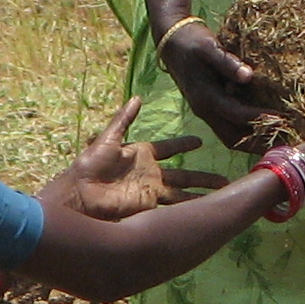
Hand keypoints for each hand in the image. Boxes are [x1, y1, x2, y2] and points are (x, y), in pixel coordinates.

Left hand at [44, 98, 219, 221]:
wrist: (81, 193)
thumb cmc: (91, 164)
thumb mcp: (108, 137)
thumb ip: (124, 119)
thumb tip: (137, 98)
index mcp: (141, 153)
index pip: (169, 148)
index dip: (184, 145)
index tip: (200, 141)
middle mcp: (150, 172)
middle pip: (183, 173)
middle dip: (202, 176)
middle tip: (224, 178)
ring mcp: (152, 189)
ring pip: (184, 190)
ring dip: (202, 192)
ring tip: (222, 193)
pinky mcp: (150, 203)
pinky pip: (174, 202)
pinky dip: (190, 204)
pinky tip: (206, 206)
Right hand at [160, 23, 282, 150]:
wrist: (173, 43)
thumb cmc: (193, 43)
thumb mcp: (208, 47)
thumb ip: (227, 62)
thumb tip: (248, 76)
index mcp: (205, 97)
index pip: (236, 115)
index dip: (260, 119)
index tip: (283, 119)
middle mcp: (205, 111)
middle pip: (233, 138)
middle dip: (259, 143)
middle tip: (286, 141)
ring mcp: (207, 112)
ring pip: (231, 137)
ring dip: (254, 142)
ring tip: (280, 141)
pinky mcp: (211, 109)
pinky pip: (230, 129)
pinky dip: (248, 132)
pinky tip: (266, 129)